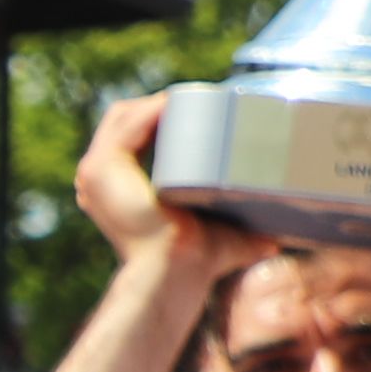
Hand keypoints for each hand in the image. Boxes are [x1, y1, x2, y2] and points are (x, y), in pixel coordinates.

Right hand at [75, 97, 271, 303]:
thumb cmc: (197, 262)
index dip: (162, 120)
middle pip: (125, 120)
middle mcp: (98, 181)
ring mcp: (95, 173)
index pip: (132, 138)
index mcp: (116, 192)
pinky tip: (182, 103)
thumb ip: (242, 235)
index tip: (201, 111)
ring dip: (158, 102)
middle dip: (159, 106)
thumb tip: (275, 240)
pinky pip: (128, 122)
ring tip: (196, 98)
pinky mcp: (102, 168)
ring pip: (126, 115)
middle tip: (201, 101)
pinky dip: (154, 108)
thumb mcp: (219, 236)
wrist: (176, 274)